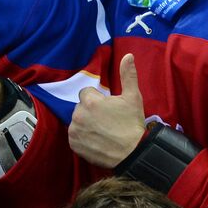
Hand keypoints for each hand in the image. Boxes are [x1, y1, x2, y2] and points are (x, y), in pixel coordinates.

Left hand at [69, 53, 145, 168]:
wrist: (133, 152)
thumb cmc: (133, 124)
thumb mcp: (133, 97)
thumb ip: (128, 75)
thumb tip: (128, 55)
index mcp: (90, 101)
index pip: (86, 93)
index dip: (97, 100)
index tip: (108, 109)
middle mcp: (78, 114)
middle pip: (81, 107)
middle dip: (90, 111)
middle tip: (107, 121)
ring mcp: (75, 130)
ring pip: (77, 122)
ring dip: (85, 124)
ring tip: (102, 132)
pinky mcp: (74, 144)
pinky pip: (75, 136)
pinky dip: (82, 138)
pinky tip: (96, 140)